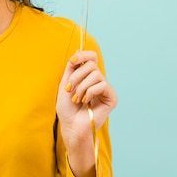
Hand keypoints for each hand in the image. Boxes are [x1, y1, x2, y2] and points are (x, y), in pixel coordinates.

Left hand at [56, 50, 116, 176]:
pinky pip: (102, 85)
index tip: (72, 61)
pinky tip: (86, 102)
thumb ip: (72, 68)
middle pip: (92, 64)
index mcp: (87, 76)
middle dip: (76, 76)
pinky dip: (90, 92)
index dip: (83, 55)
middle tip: (69, 89)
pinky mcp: (112, 98)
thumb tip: (78, 50)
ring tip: (77, 99)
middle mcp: (98, 81)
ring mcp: (105, 89)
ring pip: (96, 74)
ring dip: (81, 87)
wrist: (71, 126)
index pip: (91, 57)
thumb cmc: (67, 109)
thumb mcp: (65, 83)